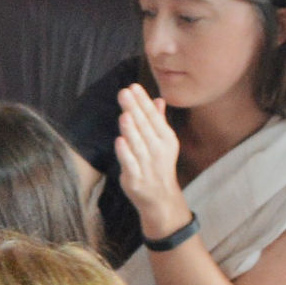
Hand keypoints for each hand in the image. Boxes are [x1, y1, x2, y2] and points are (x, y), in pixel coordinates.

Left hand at [115, 82, 188, 225]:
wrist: (161, 198)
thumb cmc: (159, 165)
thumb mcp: (163, 142)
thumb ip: (158, 120)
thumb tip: (158, 99)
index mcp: (166, 139)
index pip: (153, 117)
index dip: (143, 101)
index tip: (134, 86)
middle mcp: (158, 150)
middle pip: (144, 127)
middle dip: (134, 109)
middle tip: (124, 92)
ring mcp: (147, 165)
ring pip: (137, 144)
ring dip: (131, 129)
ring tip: (124, 112)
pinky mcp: (136, 178)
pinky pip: (130, 163)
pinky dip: (125, 153)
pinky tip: (119, 140)